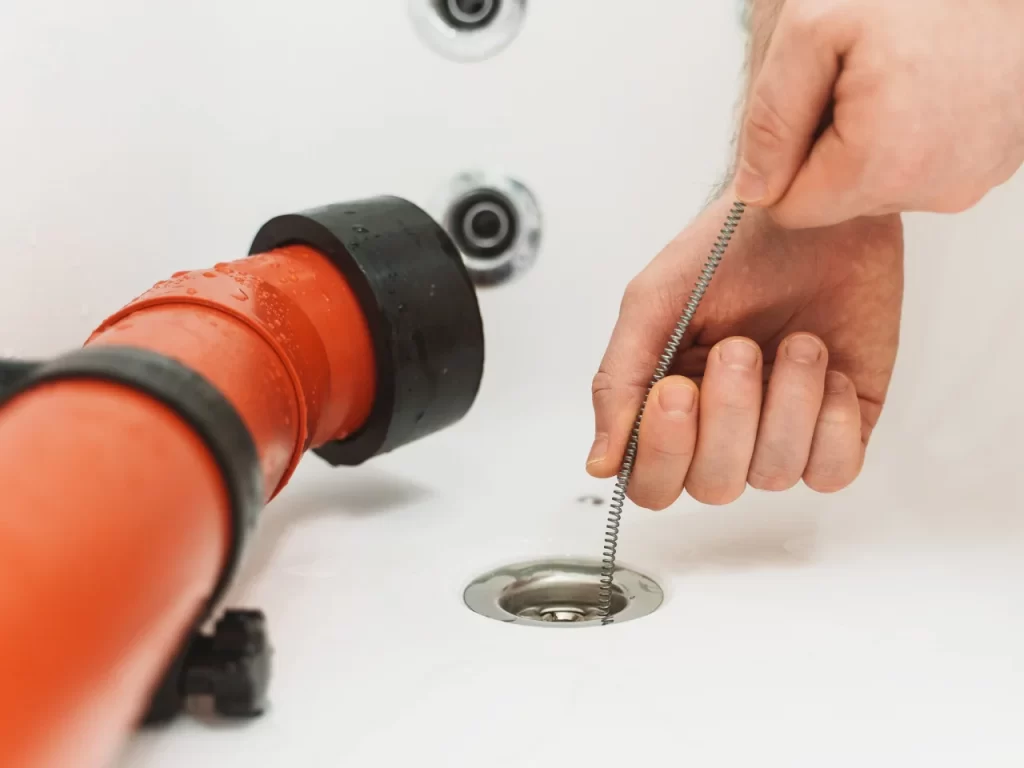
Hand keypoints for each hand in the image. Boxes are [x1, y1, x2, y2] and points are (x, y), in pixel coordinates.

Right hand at [586, 194, 902, 508]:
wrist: (813, 206)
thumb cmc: (729, 246)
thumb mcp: (652, 303)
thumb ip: (618, 383)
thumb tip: (600, 464)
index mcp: (668, 407)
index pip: (651, 482)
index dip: (663, 452)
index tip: (676, 389)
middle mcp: (723, 429)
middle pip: (713, 486)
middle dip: (729, 416)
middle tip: (739, 348)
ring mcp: (783, 430)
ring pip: (773, 475)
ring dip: (786, 403)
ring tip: (797, 343)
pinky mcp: (840, 423)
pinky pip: (834, 471)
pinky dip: (830, 422)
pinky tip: (828, 370)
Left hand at [735, 0, 1023, 227]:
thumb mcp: (813, 31)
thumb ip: (771, 118)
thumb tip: (754, 187)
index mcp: (883, 164)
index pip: (792, 209)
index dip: (785, 157)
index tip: (812, 103)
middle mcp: (935, 187)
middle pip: (837, 201)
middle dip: (829, 147)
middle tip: (858, 80)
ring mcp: (969, 178)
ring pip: (879, 188)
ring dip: (871, 141)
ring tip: (896, 78)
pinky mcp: (993, 164)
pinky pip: (924, 171)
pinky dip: (912, 136)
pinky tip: (926, 88)